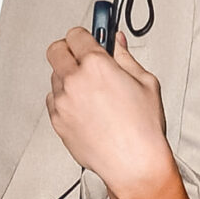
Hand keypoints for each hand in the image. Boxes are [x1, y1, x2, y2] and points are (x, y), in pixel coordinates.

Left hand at [45, 27, 176, 198]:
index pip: (76, 34)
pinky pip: (53, 100)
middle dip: (69, 50)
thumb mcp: (146, 82)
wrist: (134, 164)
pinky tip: (85, 108)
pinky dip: (65, 99)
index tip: (90, 39)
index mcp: (96, 65)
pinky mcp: (57, 121)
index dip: (85, 35)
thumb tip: (117, 42)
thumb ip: (125, 57)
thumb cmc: (143, 129)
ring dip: (68, 76)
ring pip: (54, 76)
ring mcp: (63, 102)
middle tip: (83, 57)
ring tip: (90, 90)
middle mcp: (74, 81)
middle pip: (55, 50)